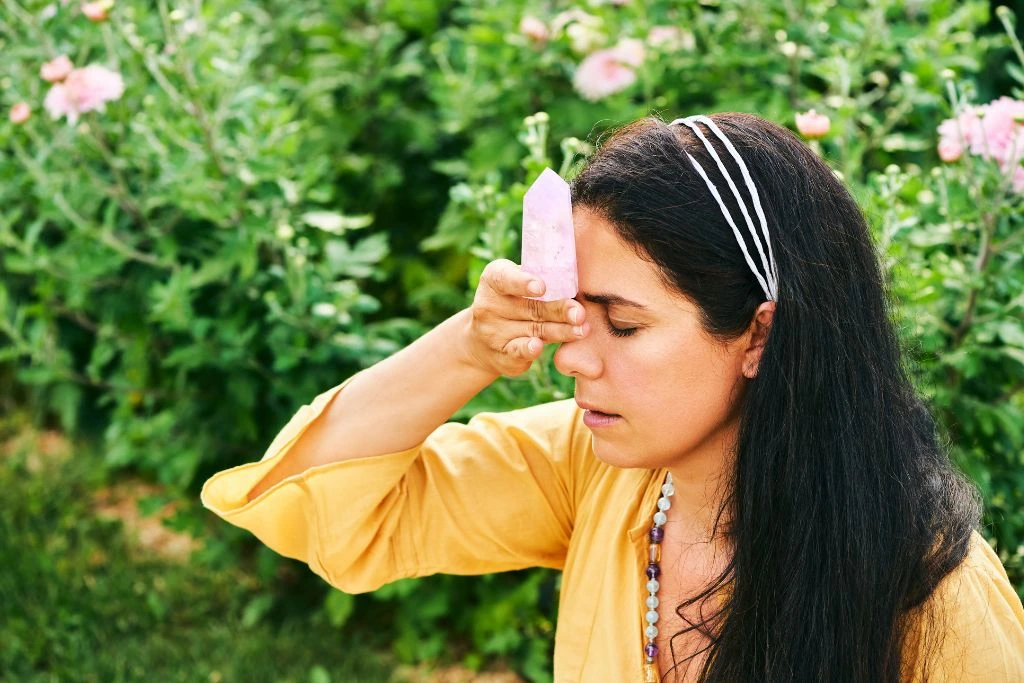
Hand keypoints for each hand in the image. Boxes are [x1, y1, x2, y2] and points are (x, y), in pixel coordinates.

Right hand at [460, 259, 587, 376]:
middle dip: (558, 310)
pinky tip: (539, 347)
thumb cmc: (512, 302)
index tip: (542, 287)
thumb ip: (540, 279)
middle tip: (579, 312)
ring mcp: (493, 332)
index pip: (506, 278)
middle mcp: (489, 305)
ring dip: (560, 331)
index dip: (523, 283)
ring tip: (581, 330)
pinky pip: (516, 351)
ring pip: (533, 330)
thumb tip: (574, 280)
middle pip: (530, 307)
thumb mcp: (517, 284)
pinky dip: (528, 349)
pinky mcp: (501, 355)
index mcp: (494, 280)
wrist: (483, 341)